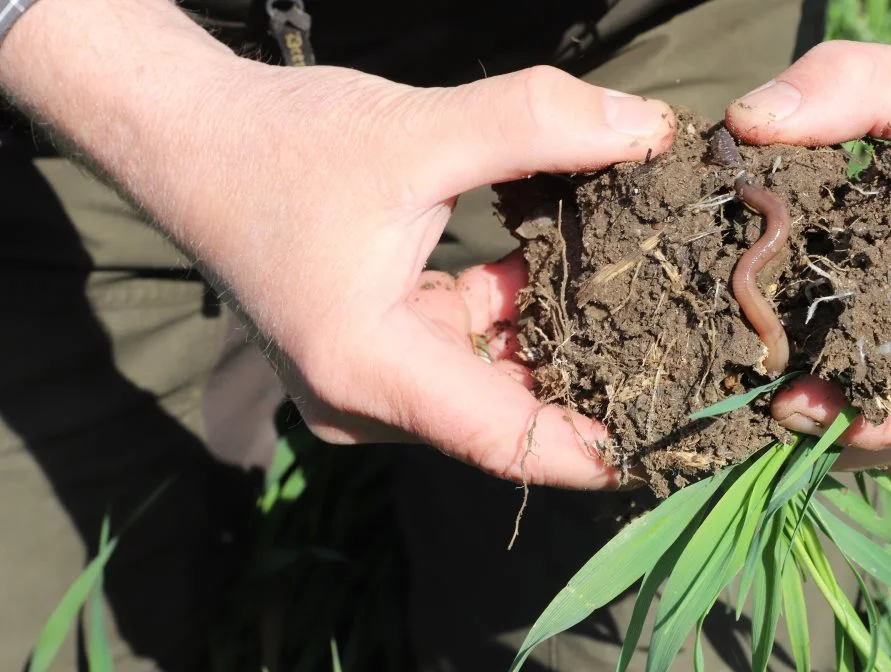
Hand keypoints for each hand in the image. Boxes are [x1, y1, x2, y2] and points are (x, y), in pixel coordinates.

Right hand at [186, 65, 676, 488]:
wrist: (190, 139)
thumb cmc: (279, 144)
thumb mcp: (413, 133)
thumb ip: (534, 125)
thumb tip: (649, 130)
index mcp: (366, 371)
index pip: (508, 439)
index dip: (598, 448)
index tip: (677, 440)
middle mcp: (365, 400)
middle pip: (507, 415)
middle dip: (593, 379)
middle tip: (682, 347)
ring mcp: (366, 383)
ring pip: (491, 381)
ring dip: (556, 335)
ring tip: (639, 295)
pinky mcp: (373, 352)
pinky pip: (465, 350)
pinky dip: (513, 312)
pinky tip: (557, 258)